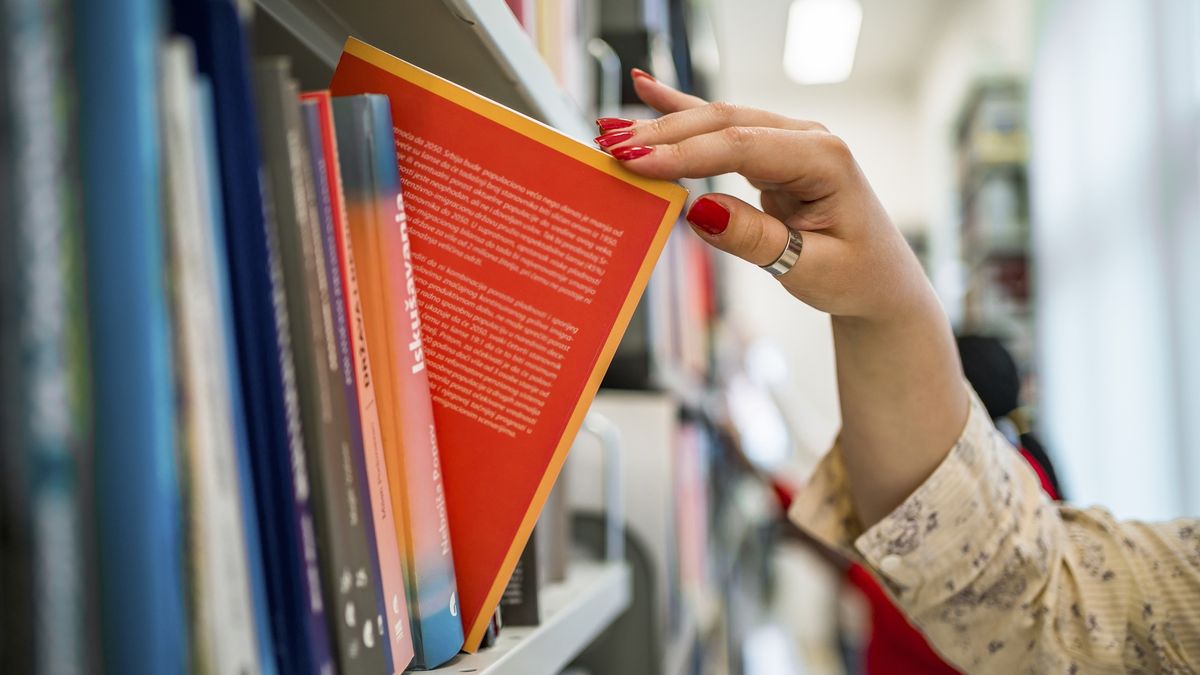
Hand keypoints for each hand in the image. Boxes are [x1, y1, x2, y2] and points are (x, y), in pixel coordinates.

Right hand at [600, 71, 968, 526]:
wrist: (879, 280)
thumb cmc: (854, 275)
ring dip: (662, 124)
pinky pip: (722, 127)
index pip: (741, 147)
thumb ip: (754, 239)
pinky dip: (682, 109)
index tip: (635, 163)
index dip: (684, 152)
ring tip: (611, 130)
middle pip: (723, 125)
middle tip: (610, 148)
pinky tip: (646, 88)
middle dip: (663, 134)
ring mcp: (788, 140)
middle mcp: (806, 138)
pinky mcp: (771, 150)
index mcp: (824, 158)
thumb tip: (698, 209)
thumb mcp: (809, 269)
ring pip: (717, 122)